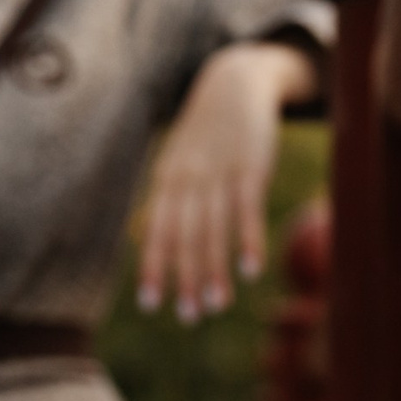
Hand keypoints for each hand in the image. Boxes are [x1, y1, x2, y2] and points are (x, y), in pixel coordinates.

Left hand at [137, 43, 316, 321]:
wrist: (233, 82)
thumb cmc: (210, 132)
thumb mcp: (186, 160)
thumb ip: (179, 198)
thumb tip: (171, 242)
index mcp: (169, 180)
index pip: (158, 231)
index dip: (154, 267)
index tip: (151, 305)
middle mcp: (188, 178)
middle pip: (184, 236)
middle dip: (184, 278)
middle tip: (188, 317)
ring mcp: (218, 173)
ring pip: (212, 230)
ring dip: (213, 270)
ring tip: (216, 306)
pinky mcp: (250, 169)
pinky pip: (246, 211)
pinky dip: (248, 241)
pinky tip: (250, 271)